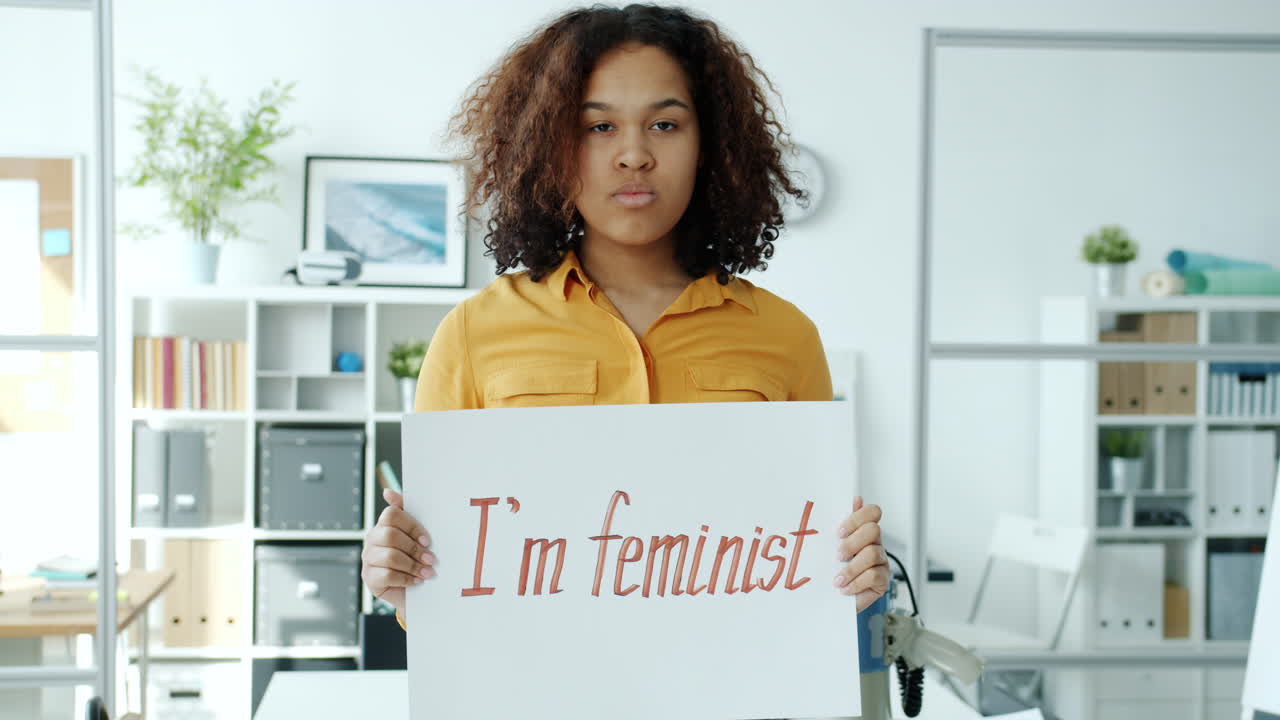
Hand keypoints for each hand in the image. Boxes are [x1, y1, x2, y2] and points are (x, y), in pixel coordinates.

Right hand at [361, 487, 435, 616]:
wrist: (413, 590)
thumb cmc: (416, 558)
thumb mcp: (417, 535)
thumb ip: (408, 511)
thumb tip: (387, 492)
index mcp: (384, 524)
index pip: (391, 514)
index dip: (411, 526)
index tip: (427, 540)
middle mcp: (372, 539)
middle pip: (390, 535)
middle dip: (414, 549)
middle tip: (431, 559)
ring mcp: (368, 558)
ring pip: (389, 556)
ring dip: (413, 565)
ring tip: (427, 572)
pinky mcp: (369, 578)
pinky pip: (386, 575)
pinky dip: (406, 578)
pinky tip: (416, 581)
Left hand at [834, 496, 889, 612]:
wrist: (831, 597)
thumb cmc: (832, 568)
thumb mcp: (830, 546)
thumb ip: (840, 523)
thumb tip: (854, 500)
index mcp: (863, 530)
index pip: (872, 512)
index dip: (857, 519)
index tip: (839, 533)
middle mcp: (875, 543)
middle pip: (874, 530)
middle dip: (853, 543)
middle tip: (838, 556)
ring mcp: (881, 561)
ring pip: (873, 554)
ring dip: (852, 567)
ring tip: (838, 579)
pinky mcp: (883, 580)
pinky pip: (874, 576)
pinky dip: (856, 582)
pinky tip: (845, 588)